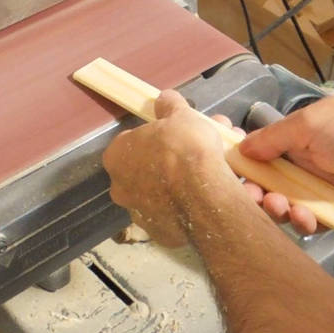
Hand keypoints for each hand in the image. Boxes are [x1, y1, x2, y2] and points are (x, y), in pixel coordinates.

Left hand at [101, 90, 237, 246]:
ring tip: (217, 170)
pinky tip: (212, 194)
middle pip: (147, 168)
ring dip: (184, 181)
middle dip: (174, 158)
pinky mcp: (161, 234)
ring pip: (163, 192)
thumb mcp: (181, 115)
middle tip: (202, 149)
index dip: (156, 136)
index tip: (177, 135)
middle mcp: (120, 187)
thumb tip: (164, 98)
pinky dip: (191, 204)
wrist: (203, 196)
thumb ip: (170, 105)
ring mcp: (139, 214)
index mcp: (116, 156)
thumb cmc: (185, 149)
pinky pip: (176, 214)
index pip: (131, 141)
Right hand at [239, 96, 333, 233]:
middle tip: (256, 198)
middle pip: (270, 183)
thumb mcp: (310, 123)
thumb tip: (241, 148)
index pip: (263, 152)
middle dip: (258, 192)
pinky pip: (314, 222)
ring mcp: (324, 188)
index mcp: (299, 136)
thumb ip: (273, 138)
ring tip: (284, 208)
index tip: (231, 175)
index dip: (246, 165)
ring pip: (289, 205)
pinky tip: (307, 220)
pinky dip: (305, 223)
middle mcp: (308, 162)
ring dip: (280, 209)